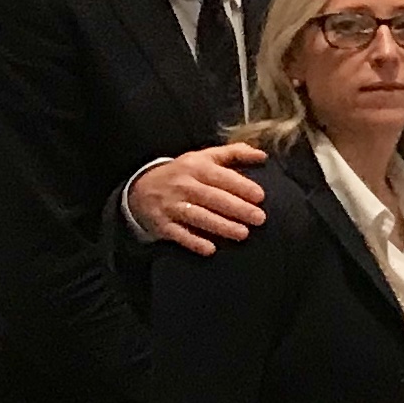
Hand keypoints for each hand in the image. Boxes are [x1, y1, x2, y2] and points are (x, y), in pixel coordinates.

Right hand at [128, 143, 269, 255]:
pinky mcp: (162, 224)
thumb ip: (235, 153)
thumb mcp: (205, 158)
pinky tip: (210, 249)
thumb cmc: (184, 173)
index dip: (240, 186)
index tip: (260, 196)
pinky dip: (193, 242)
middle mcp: (183, 186)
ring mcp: (171, 206)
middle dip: (237, 208)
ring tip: (243, 233)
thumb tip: (263, 155)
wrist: (140, 187)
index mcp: (196, 167)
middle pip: (212, 197)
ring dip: (220, 226)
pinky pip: (178, 234)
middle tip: (259, 218)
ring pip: (198, 216)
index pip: (220, 176)